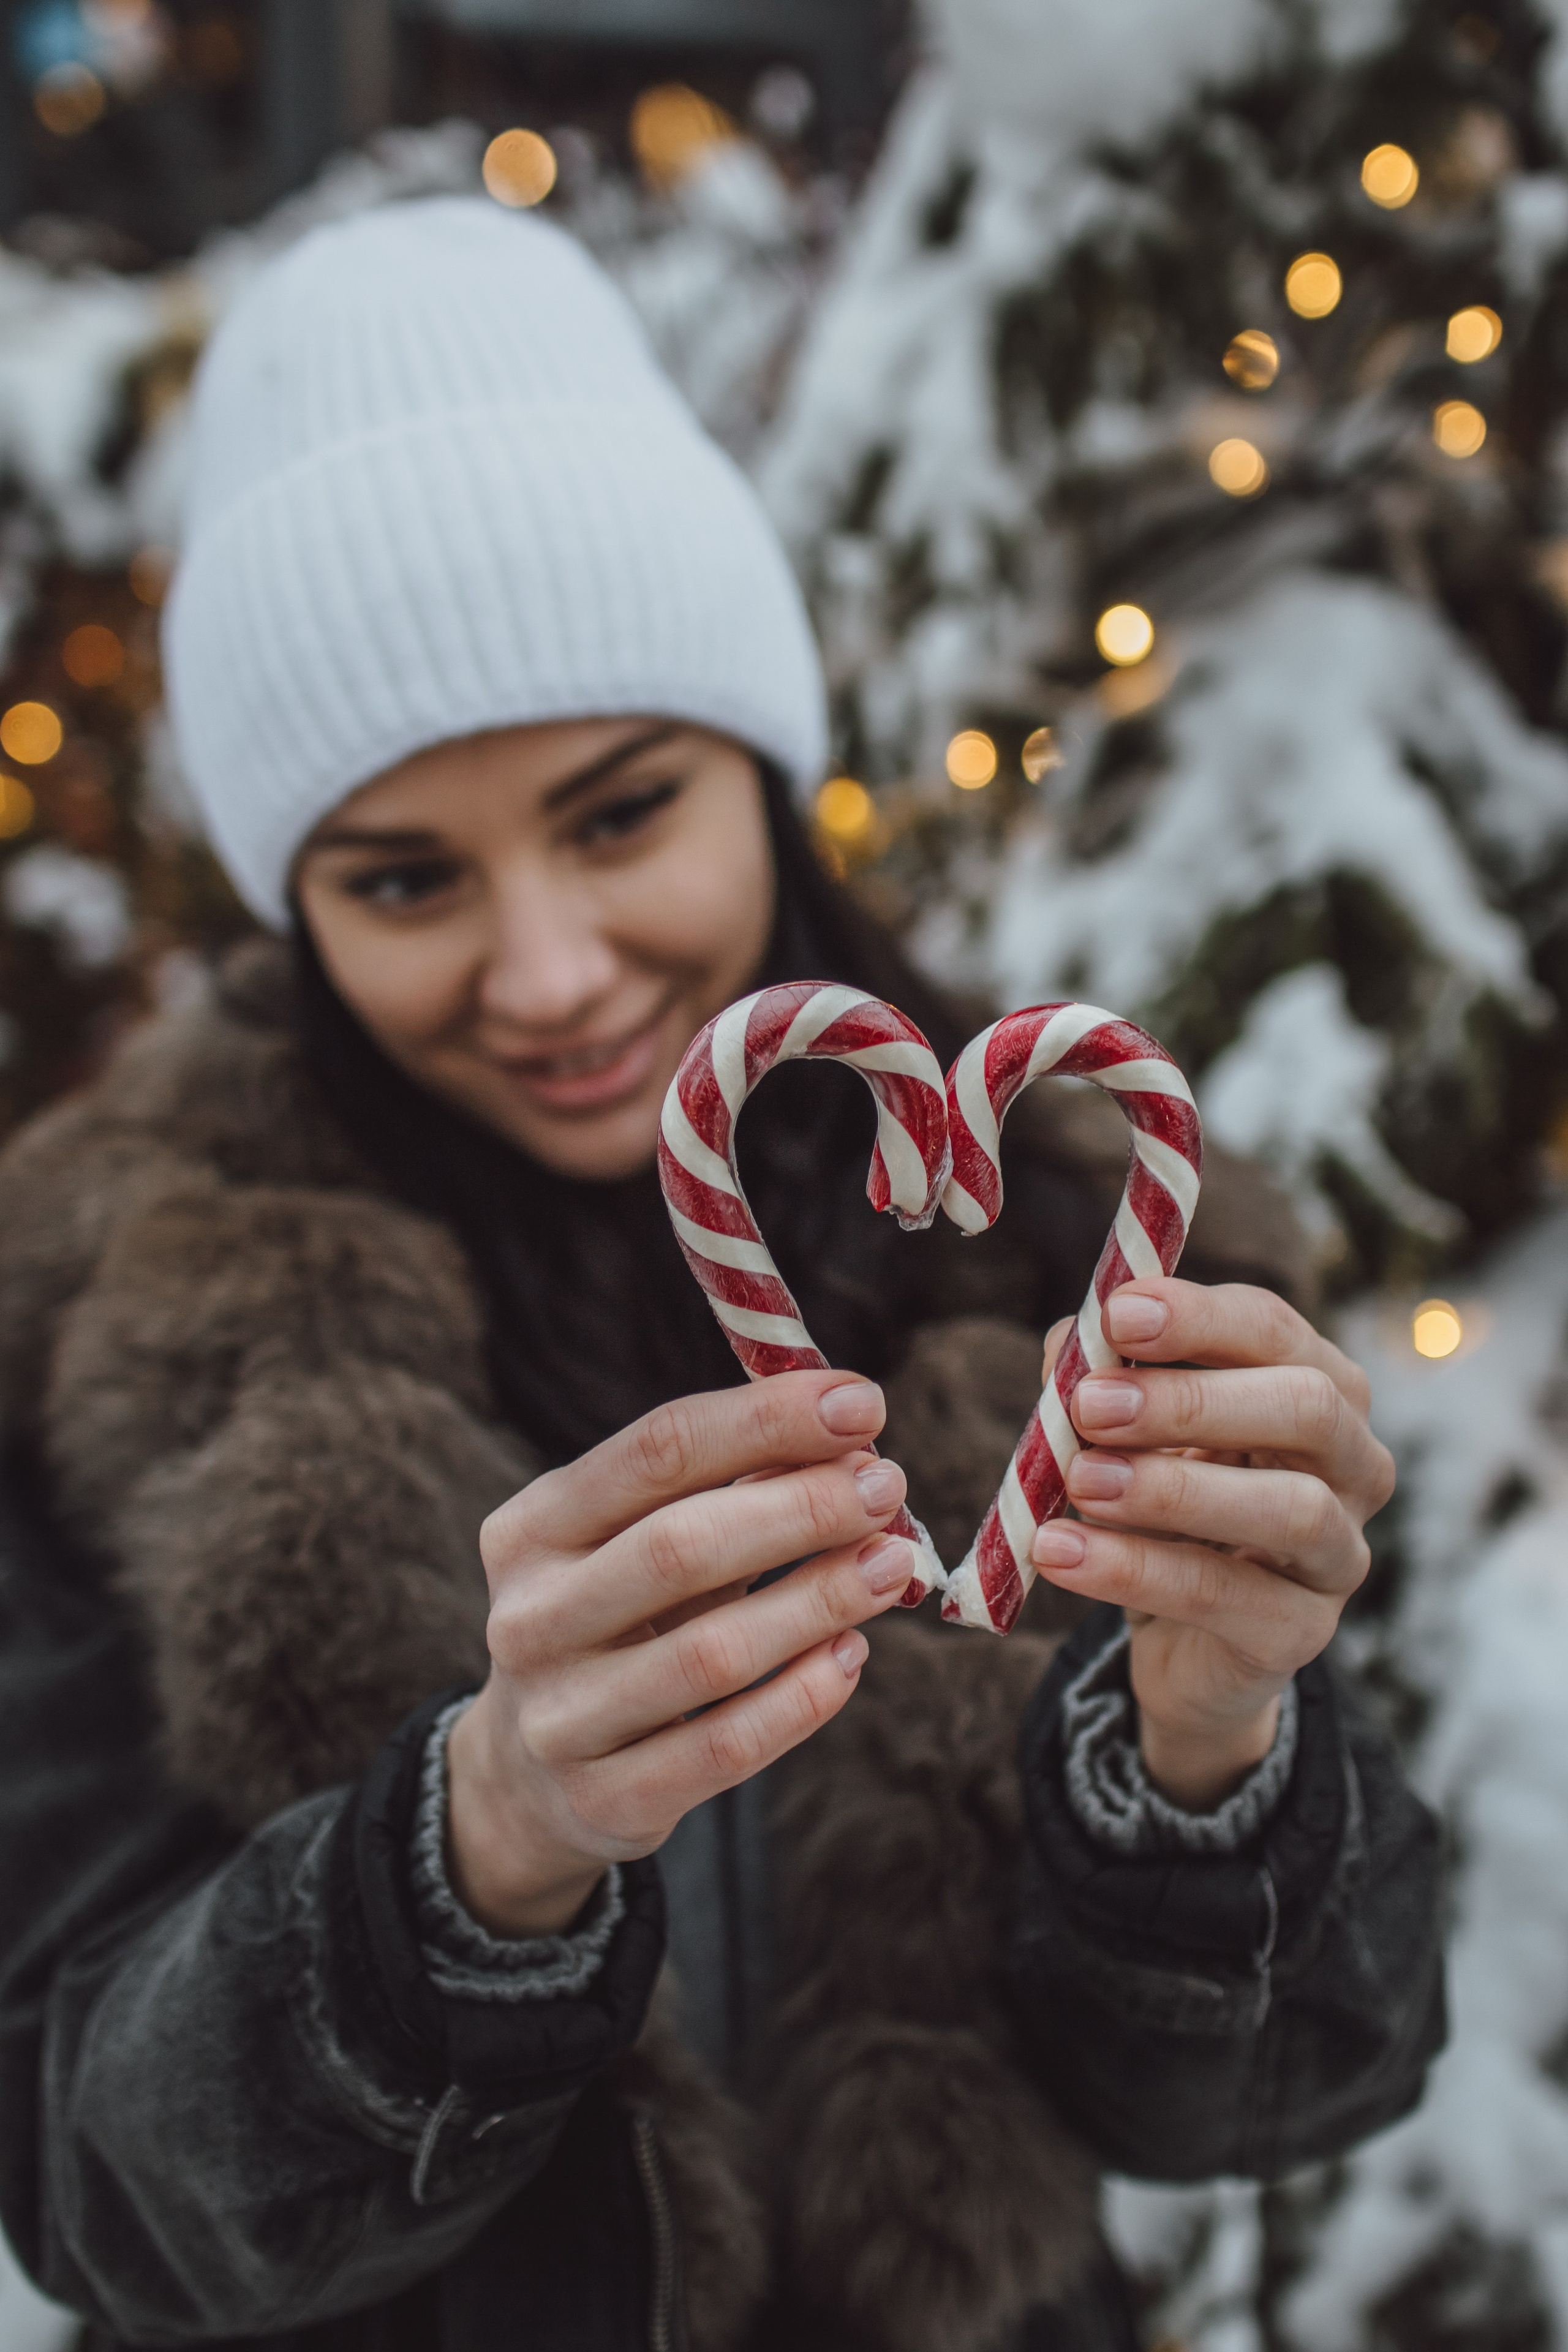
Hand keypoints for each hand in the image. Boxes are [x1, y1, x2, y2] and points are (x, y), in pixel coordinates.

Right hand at [446, 1372, 914, 1935]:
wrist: (533, 1776)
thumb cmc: (620, 1622)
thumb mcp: (643, 1541)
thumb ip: (731, 1488)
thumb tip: (852, 1445)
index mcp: (533, 1528)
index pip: (656, 1450)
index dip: (766, 1420)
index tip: (862, 1403)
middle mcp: (530, 1618)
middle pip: (680, 1546)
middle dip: (801, 1508)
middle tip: (885, 1489)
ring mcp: (559, 1718)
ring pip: (713, 1655)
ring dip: (820, 1600)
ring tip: (893, 1566)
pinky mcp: (605, 1798)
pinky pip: (726, 1747)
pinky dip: (804, 1699)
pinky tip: (851, 1656)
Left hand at [1031, 1280, 1391, 1811]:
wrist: (1178, 1639)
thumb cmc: (1161, 1507)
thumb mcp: (1127, 1434)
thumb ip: (1099, 1382)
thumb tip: (1069, 1342)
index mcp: (1318, 1387)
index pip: (1274, 1330)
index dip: (1199, 1317)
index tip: (1117, 1315)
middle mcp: (1354, 1463)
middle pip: (1307, 1407)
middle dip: (1191, 1401)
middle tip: (1090, 1406)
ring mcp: (1340, 1553)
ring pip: (1292, 1508)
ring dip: (1173, 1490)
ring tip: (1079, 1482)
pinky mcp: (1301, 1633)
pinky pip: (1226, 1596)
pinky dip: (1135, 1571)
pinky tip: (1061, 1554)